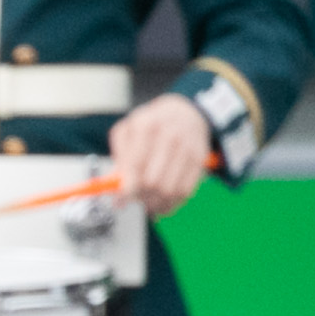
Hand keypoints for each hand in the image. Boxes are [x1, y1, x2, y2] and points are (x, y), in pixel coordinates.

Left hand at [113, 92, 217, 218]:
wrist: (185, 112)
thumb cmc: (149, 126)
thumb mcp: (127, 133)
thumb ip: (119, 160)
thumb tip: (115, 193)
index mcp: (146, 126)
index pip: (135, 165)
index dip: (126, 188)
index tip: (120, 201)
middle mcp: (170, 135)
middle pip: (152, 181)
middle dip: (140, 195)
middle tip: (134, 197)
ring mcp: (187, 147)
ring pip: (169, 190)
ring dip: (155, 202)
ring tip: (146, 200)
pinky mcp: (199, 160)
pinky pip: (185, 191)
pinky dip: (171, 203)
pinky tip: (161, 200)